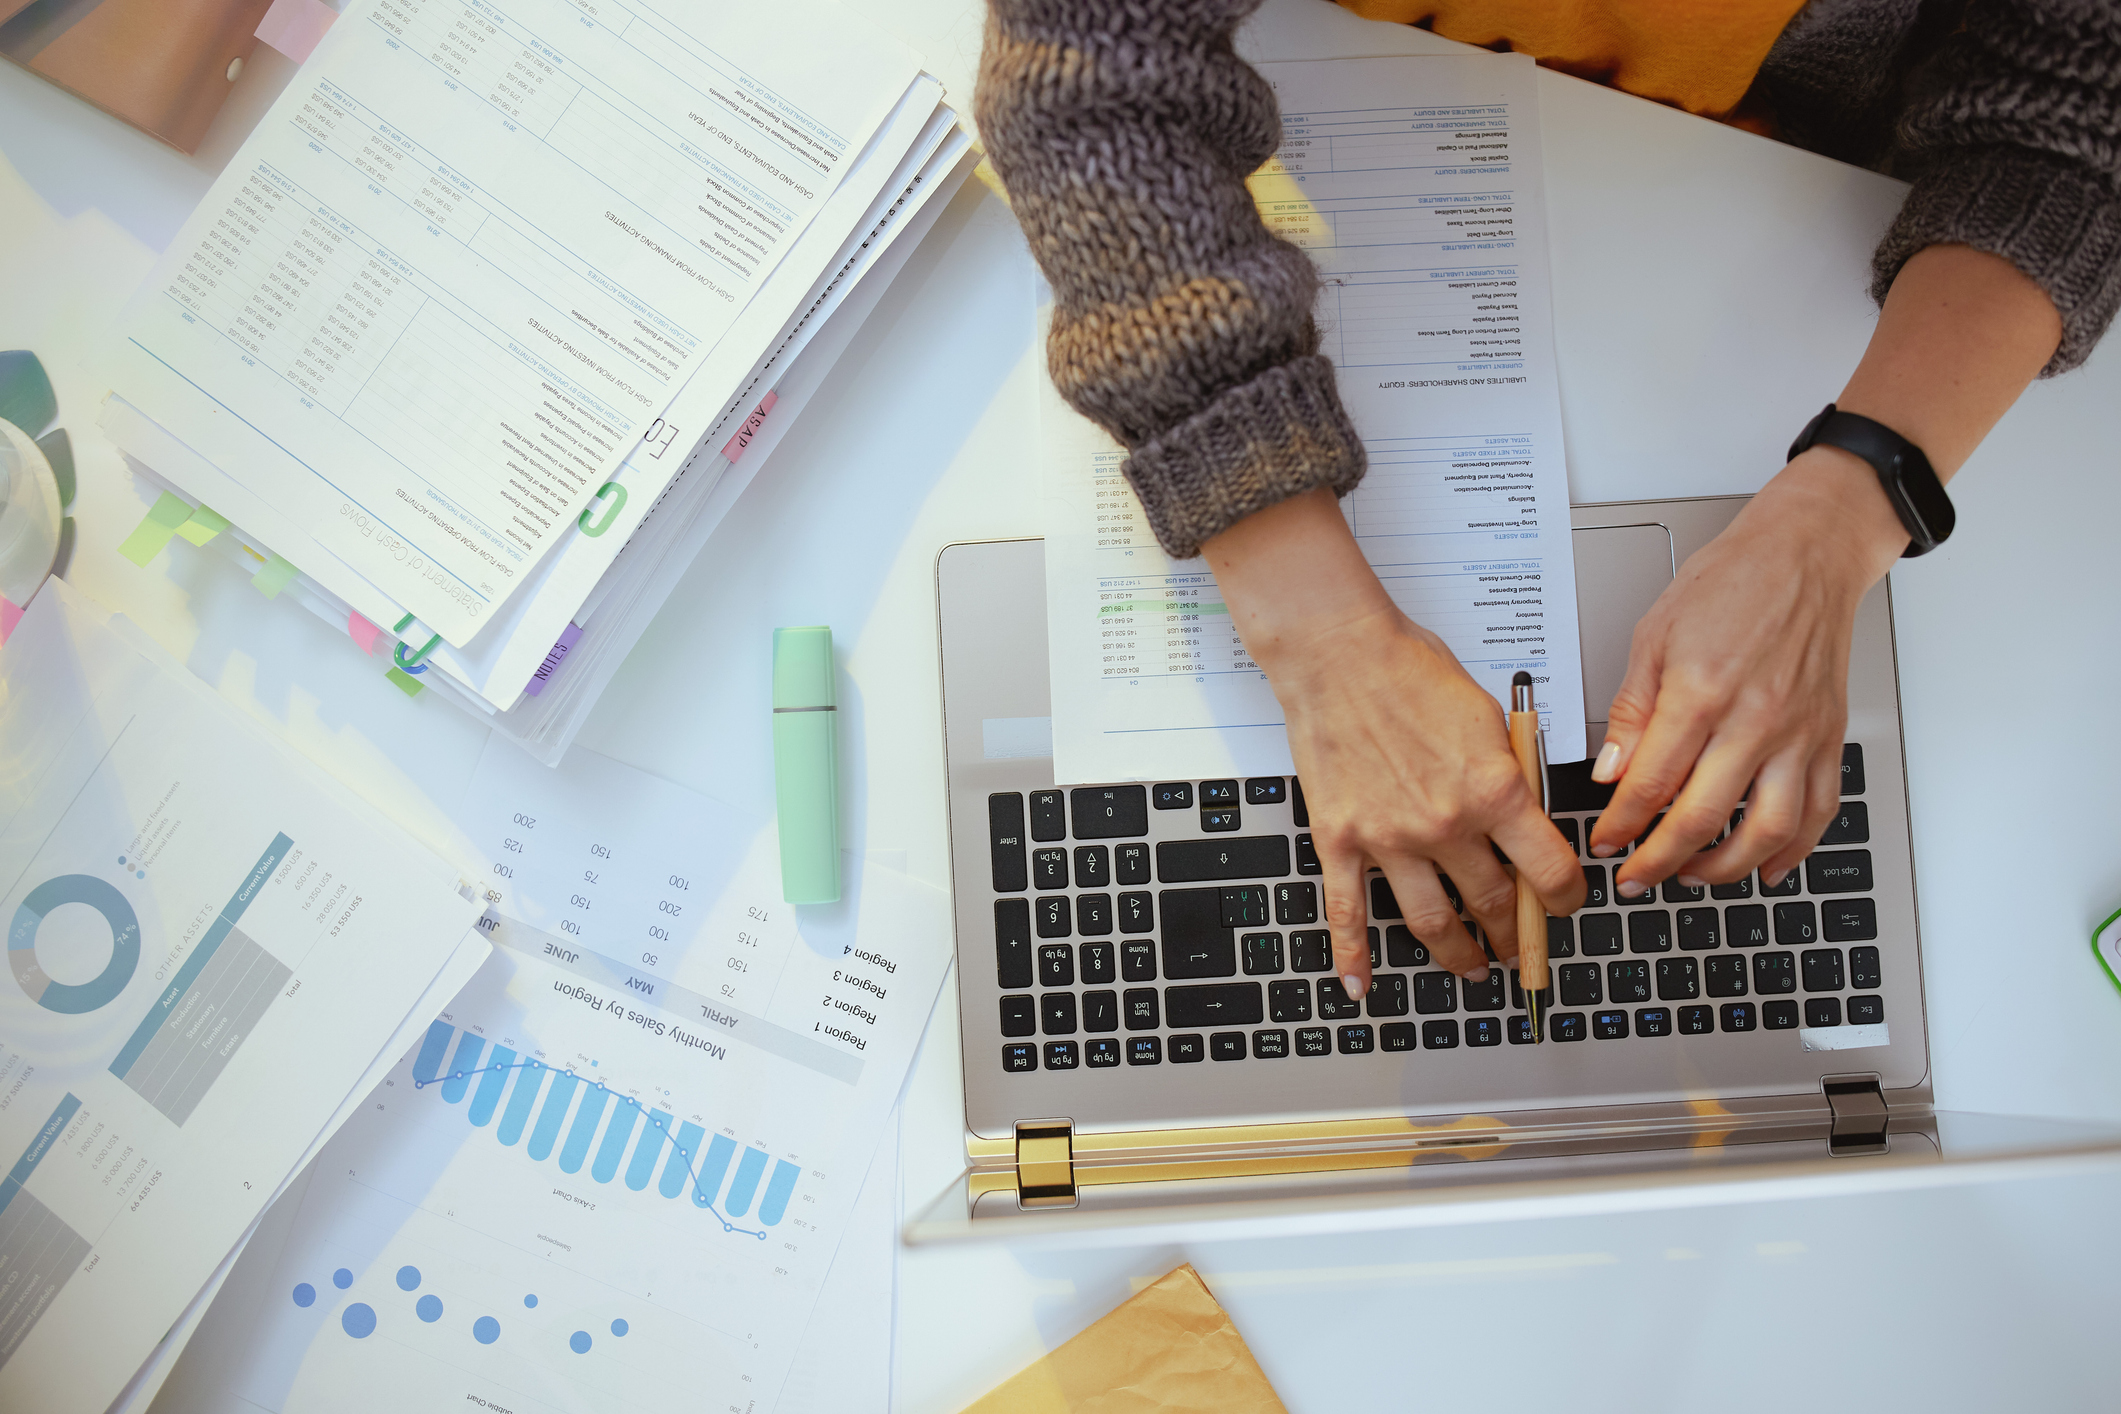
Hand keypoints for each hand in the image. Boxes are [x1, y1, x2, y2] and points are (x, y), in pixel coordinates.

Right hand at [1202, 490, 1585, 999]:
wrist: (1339, 653)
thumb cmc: (1411, 669)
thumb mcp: (1490, 716)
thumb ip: (1509, 774)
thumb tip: (1523, 816)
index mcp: (1494, 791)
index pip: (1548, 870)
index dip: (1565, 899)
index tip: (1564, 907)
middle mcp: (1446, 825)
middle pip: (1494, 904)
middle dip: (1515, 934)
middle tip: (1519, 945)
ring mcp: (1389, 839)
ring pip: (1432, 922)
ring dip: (1459, 955)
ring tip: (1472, 968)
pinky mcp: (1341, 840)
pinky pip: (1347, 912)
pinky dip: (1352, 957)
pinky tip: (1359, 986)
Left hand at [1586, 453, 1905, 889]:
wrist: (1806, 554)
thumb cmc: (1731, 582)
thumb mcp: (1654, 635)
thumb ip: (1632, 711)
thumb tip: (1611, 771)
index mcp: (1701, 692)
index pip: (1650, 783)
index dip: (1620, 824)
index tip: (1605, 842)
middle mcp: (1755, 719)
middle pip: (1701, 818)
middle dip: (1658, 861)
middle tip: (1635, 878)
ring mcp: (1797, 734)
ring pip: (1765, 831)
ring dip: (1723, 868)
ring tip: (1690, 875)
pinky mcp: (1827, 738)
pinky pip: (1817, 812)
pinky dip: (1792, 850)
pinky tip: (1765, 866)